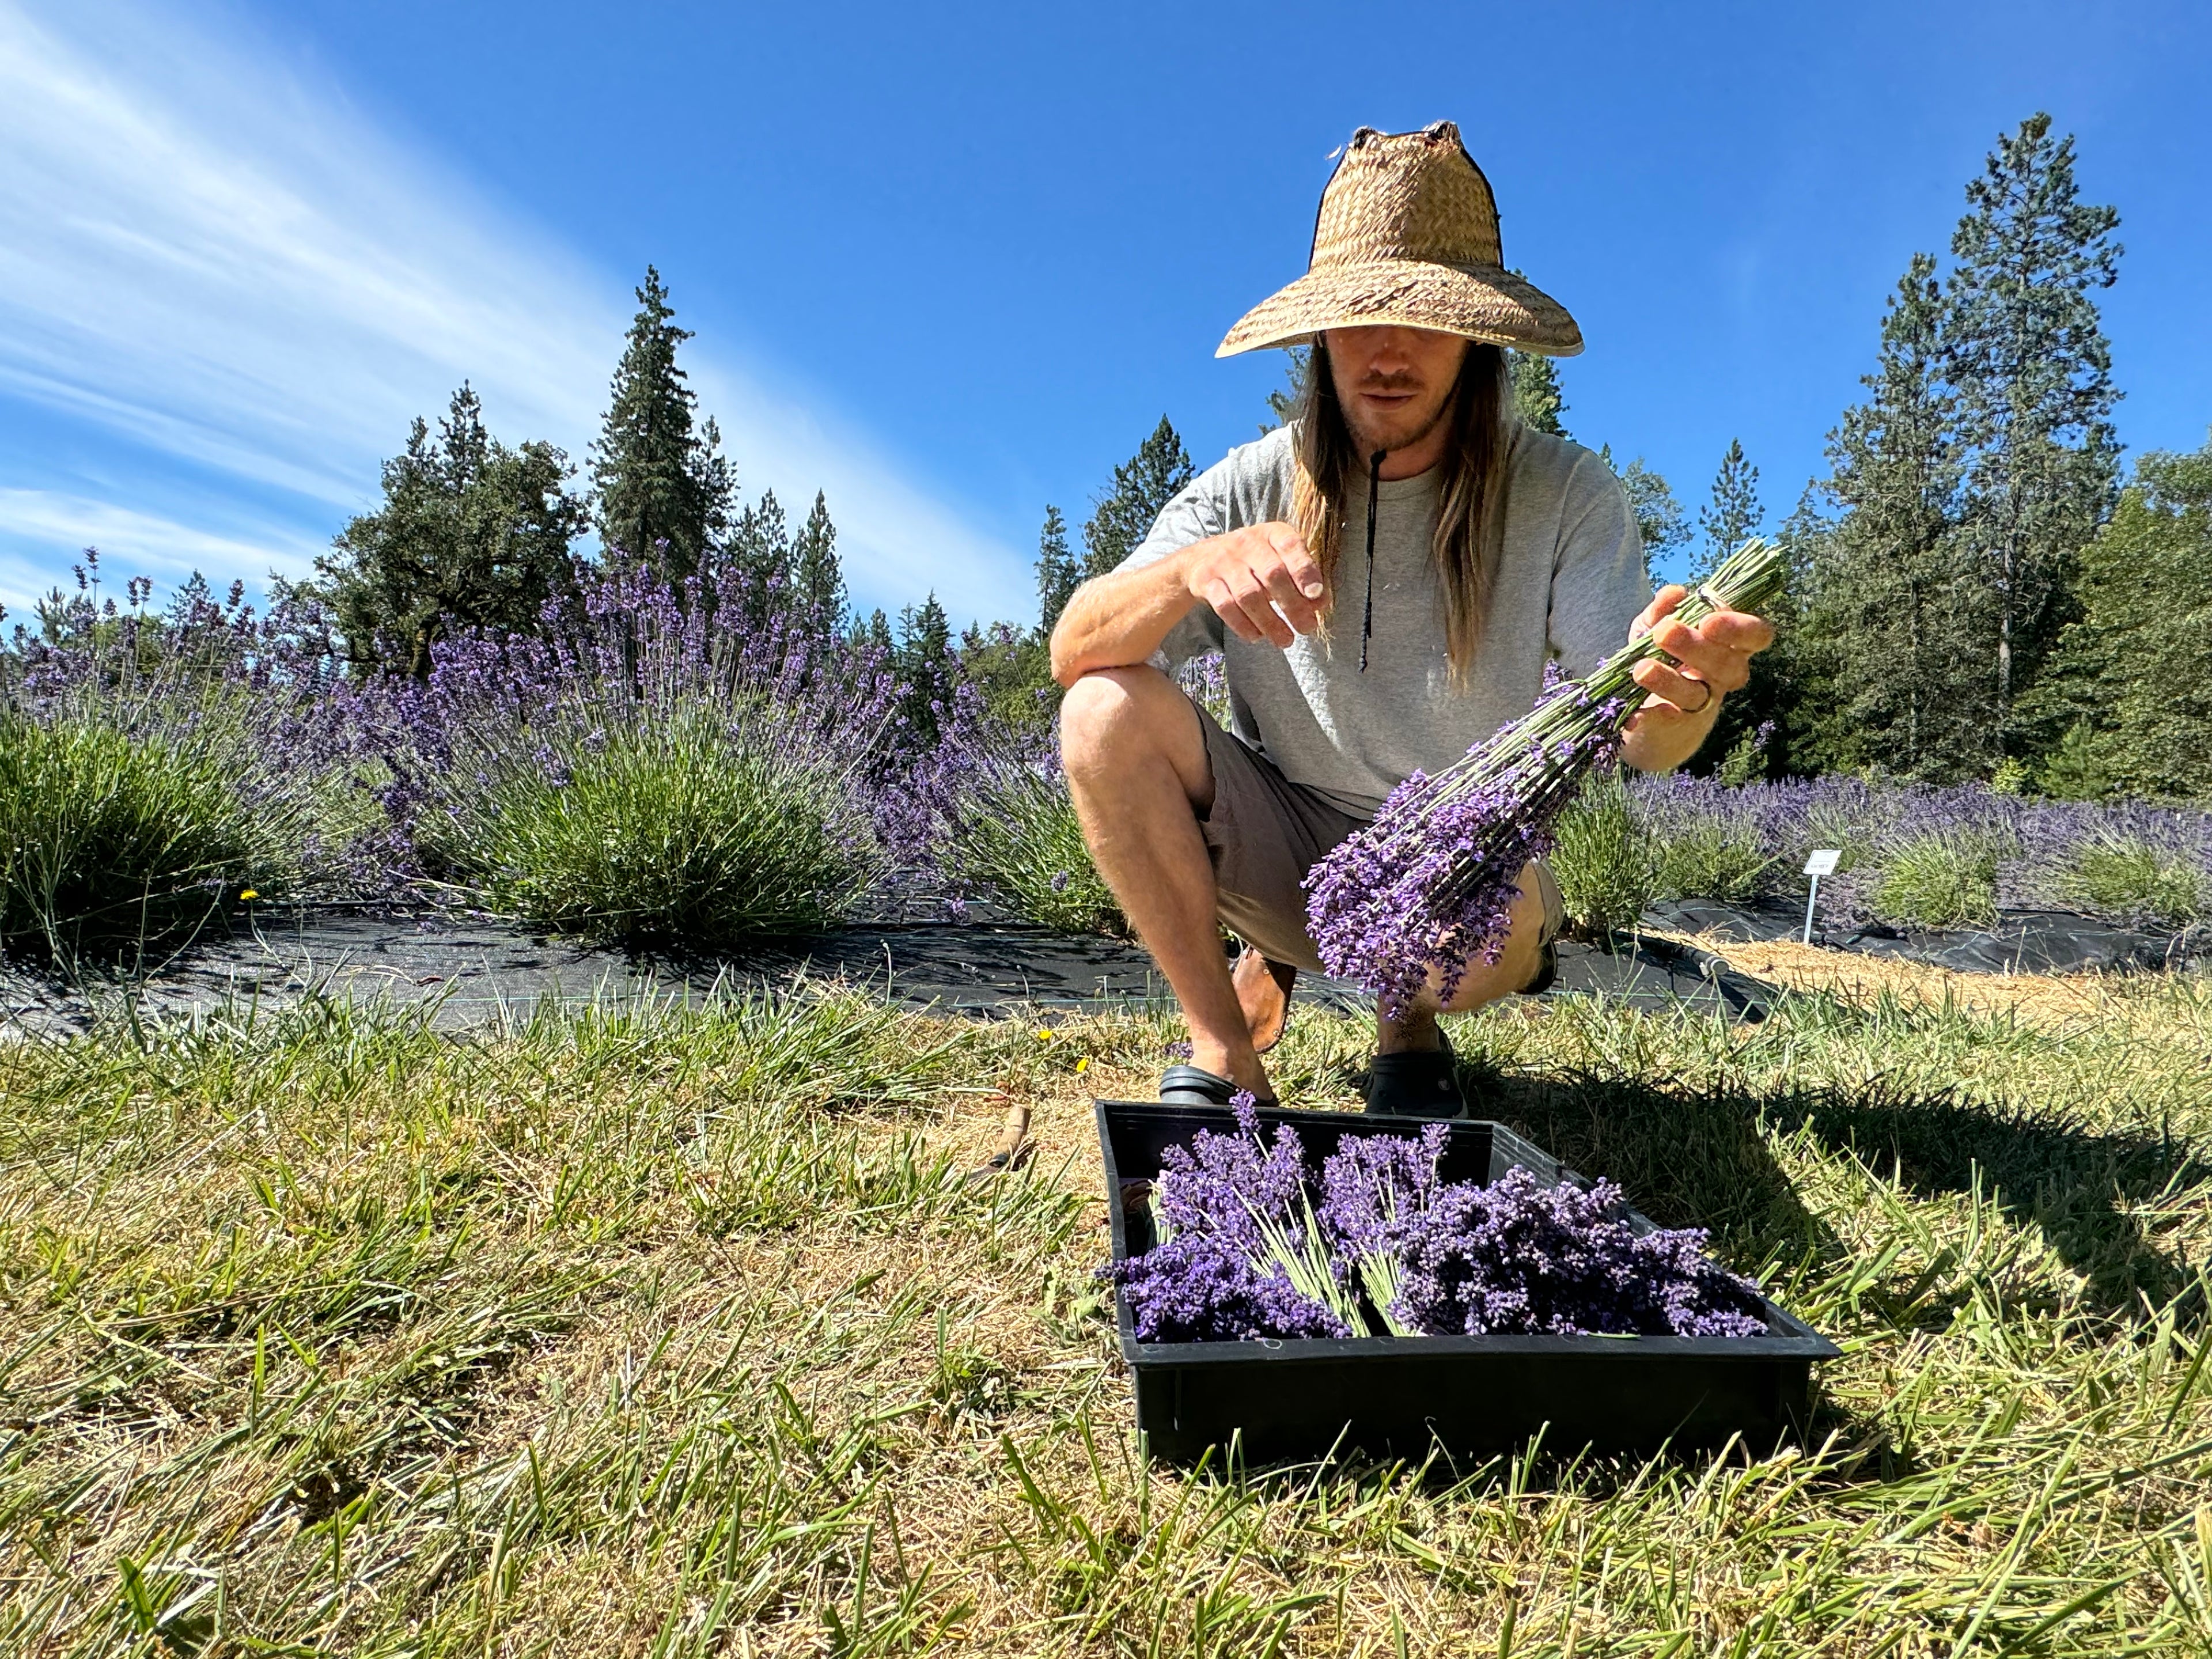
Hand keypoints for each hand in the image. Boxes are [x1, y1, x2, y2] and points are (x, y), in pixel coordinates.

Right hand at [1181, 522, 1327, 647]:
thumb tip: (1321, 601)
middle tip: (1307, 628)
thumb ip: (1301, 577)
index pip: (1290, 546)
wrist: (1202, 557)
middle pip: (1272, 574)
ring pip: (1248, 595)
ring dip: (1270, 622)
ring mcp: (1223, 561)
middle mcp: (1247, 543)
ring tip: (1285, 640)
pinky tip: (1257, 636)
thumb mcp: (1279, 559)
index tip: (1316, 595)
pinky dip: (1243, 625)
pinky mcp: (1206, 581)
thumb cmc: (1253, 561)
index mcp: (1271, 533)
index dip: (1305, 570)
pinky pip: (1225, 606)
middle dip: (1293, 604)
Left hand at [1624, 585, 1773, 729]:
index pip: (1756, 635)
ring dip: (1668, 680)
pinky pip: (1666, 722)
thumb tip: (1674, 592)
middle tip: (1664, 632)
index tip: (1708, 621)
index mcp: (1729, 645)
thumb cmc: (1661, 658)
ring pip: (1694, 694)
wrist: (1647, 714)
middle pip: (1725, 665)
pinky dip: (1650, 717)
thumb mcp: (1656, 628)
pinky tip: (1636, 714)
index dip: (1739, 628)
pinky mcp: (1675, 727)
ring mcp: (1702, 704)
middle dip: (1696, 647)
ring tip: (1642, 668)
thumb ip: (1663, 610)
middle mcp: (1724, 677)